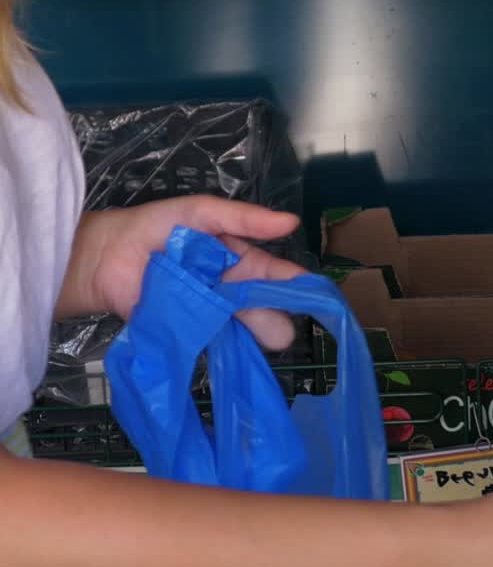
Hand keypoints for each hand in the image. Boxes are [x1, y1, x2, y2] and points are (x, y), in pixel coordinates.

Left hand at [57, 195, 304, 349]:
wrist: (107, 255)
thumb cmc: (156, 227)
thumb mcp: (203, 213)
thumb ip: (244, 219)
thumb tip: (291, 222)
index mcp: (233, 258)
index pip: (268, 271)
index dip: (290, 281)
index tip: (312, 292)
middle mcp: (225, 288)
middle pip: (257, 303)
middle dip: (273, 313)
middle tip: (287, 326)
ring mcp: (207, 313)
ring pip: (239, 325)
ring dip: (255, 332)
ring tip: (273, 339)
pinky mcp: (185, 332)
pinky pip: (210, 342)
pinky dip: (225, 347)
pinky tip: (241, 353)